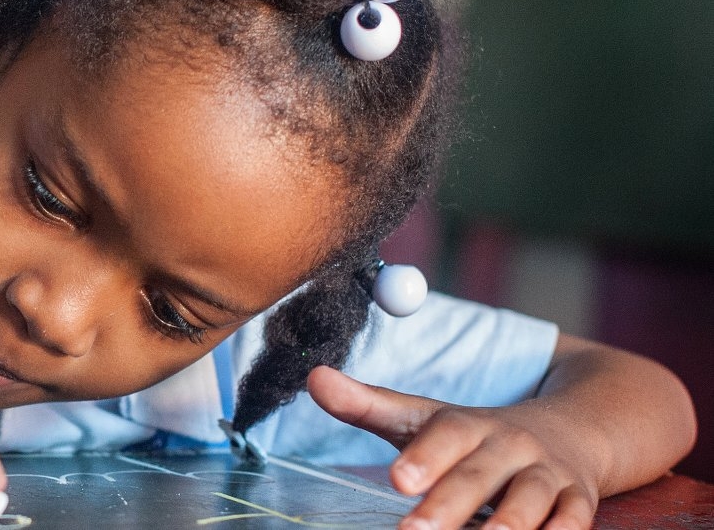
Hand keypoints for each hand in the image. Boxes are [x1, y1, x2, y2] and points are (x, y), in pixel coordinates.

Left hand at [307, 366, 599, 529]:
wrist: (572, 431)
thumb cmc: (475, 437)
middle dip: (450, 505)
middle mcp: (512, 446)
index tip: (398, 480)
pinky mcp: (577, 504)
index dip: (425, 456)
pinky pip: (572, 523)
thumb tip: (314, 377)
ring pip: (531, 503)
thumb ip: (367, 405)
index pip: (447, 433)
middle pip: (481, 476)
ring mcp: (548, 476)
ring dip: (506, 528)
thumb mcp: (424, 418)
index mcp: (470, 424)